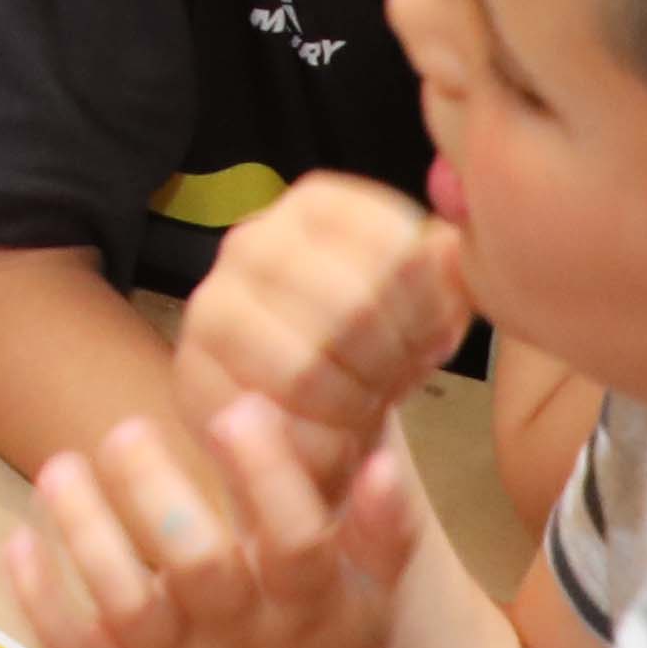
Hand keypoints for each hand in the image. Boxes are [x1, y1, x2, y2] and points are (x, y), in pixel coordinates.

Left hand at [6, 395, 424, 647]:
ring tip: (58, 466)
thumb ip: (382, 534)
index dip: (267, 477)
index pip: (296, 541)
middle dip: (158, 494)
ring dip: (87, 534)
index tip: (235, 408)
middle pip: (199, 567)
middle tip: (125, 429)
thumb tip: (383, 460)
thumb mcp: (368, 606)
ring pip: (127, 606)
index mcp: (306, 610)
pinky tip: (16, 540)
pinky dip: (42, 601)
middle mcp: (238, 640)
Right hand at [178, 174, 474, 470]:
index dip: (431, 306)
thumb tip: (454, 253)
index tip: (438, 338)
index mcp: (315, 205)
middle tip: (403, 380)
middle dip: (394, 359)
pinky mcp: (192, 376)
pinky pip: (272, 422)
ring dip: (355, 402)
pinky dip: (319, 441)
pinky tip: (336, 436)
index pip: (394, 247)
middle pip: (353, 306)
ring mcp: (212, 307)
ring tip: (369, 405)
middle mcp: (252, 241)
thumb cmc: (375, 348)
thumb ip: (447, 270)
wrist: (303, 412)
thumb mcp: (425, 301)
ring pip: (307, 368)